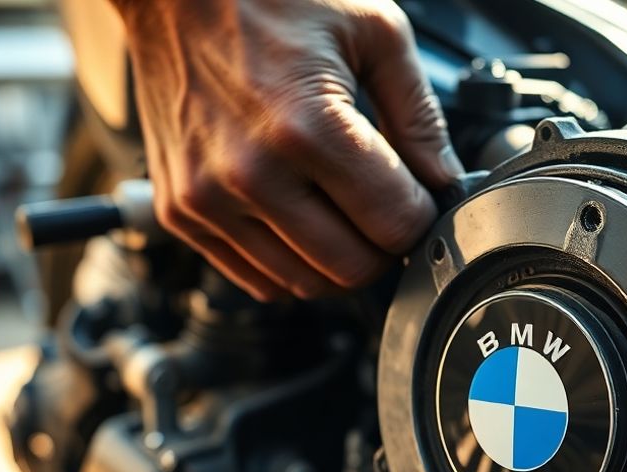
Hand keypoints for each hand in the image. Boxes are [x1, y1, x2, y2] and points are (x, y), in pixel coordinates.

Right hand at [112, 0, 461, 299]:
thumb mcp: (373, 32)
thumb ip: (420, 116)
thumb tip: (446, 181)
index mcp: (306, 127)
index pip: (394, 225)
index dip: (422, 216)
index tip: (420, 196)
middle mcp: (250, 174)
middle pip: (352, 269)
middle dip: (384, 247)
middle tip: (386, 209)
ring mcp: (207, 199)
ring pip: (303, 284)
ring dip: (337, 261)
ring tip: (342, 211)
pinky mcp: (180, 213)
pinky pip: (254, 278)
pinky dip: (289, 264)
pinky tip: (301, 220)